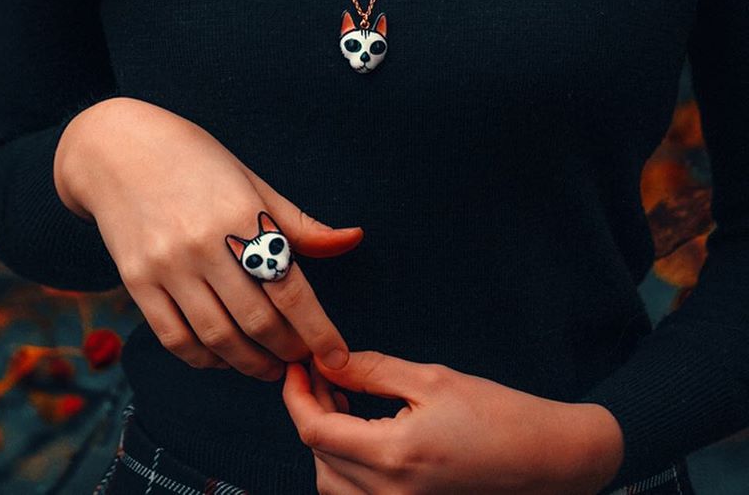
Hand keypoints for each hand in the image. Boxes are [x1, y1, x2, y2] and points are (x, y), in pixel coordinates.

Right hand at [54, 96, 363, 380]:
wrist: (115, 148)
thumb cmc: (192, 159)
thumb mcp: (249, 179)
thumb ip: (297, 223)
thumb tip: (352, 239)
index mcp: (241, 213)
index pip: (290, 287)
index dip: (318, 330)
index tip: (336, 355)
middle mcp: (203, 242)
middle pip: (258, 320)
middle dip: (287, 350)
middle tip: (301, 359)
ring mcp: (166, 264)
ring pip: (218, 337)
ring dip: (250, 363)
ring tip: (267, 366)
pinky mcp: (136, 281)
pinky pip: (175, 337)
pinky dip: (204, 358)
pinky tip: (221, 357)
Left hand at [281, 351, 624, 493]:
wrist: (547, 459)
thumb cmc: (497, 415)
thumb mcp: (430, 378)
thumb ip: (371, 371)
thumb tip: (326, 360)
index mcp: (393, 456)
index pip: (314, 431)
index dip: (296, 395)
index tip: (297, 365)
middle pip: (319, 459)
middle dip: (312, 413)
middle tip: (323, 373)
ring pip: (332, 485)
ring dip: (327, 443)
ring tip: (344, 400)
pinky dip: (347, 467)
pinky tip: (363, 431)